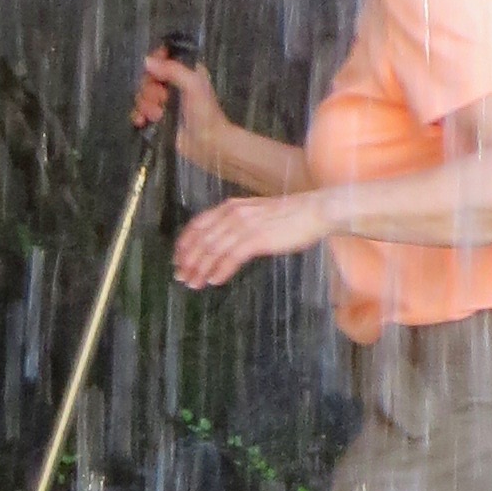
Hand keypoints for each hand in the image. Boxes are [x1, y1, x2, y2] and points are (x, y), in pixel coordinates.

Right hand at [135, 50, 233, 177]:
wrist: (208, 145)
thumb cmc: (205, 114)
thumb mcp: (193, 85)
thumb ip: (173, 70)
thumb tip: (147, 61)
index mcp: (185, 72)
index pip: (161, 58)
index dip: (154, 65)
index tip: (155, 74)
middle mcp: (173, 84)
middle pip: (147, 78)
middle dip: (149, 90)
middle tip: (161, 100)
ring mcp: (164, 102)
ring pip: (142, 95)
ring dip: (146, 106)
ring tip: (158, 116)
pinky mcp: (158, 118)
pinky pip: (139, 111)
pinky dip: (138, 116)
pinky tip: (142, 121)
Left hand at [172, 188, 327, 289]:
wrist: (314, 211)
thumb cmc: (289, 216)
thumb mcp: (256, 213)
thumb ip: (237, 223)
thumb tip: (223, 242)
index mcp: (230, 207)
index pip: (197, 225)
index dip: (184, 244)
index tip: (177, 260)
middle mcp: (233, 214)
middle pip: (202, 240)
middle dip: (188, 261)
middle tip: (181, 277)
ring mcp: (245, 226)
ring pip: (213, 250)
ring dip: (200, 269)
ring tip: (193, 284)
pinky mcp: (258, 239)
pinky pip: (232, 257)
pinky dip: (220, 270)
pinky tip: (214, 280)